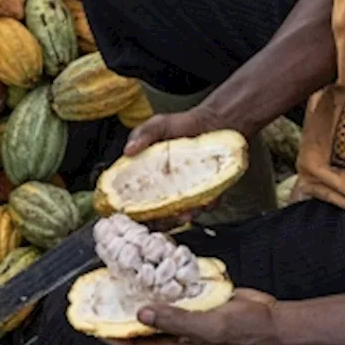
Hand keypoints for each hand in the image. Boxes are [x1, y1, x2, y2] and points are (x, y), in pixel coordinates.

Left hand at [105, 289, 279, 344]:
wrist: (270, 319)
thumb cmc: (243, 330)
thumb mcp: (208, 326)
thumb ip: (175, 320)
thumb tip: (141, 312)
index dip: (111, 342)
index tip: (93, 325)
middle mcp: (176, 337)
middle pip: (139, 331)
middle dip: (119, 318)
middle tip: (103, 297)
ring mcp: (185, 321)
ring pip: (153, 312)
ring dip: (138, 299)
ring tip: (121, 280)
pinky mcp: (195, 305)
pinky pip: (171, 297)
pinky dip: (160, 286)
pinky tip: (153, 269)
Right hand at [125, 107, 223, 227]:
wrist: (215, 123)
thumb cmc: (183, 125)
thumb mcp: (159, 125)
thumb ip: (143, 134)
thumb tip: (128, 151)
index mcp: (149, 177)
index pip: (137, 201)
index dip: (136, 212)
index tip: (139, 215)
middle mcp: (166, 189)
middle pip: (159, 216)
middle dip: (163, 221)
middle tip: (167, 216)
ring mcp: (186, 193)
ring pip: (182, 214)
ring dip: (184, 216)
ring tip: (187, 212)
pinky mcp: (206, 192)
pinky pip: (205, 205)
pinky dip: (205, 205)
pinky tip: (207, 199)